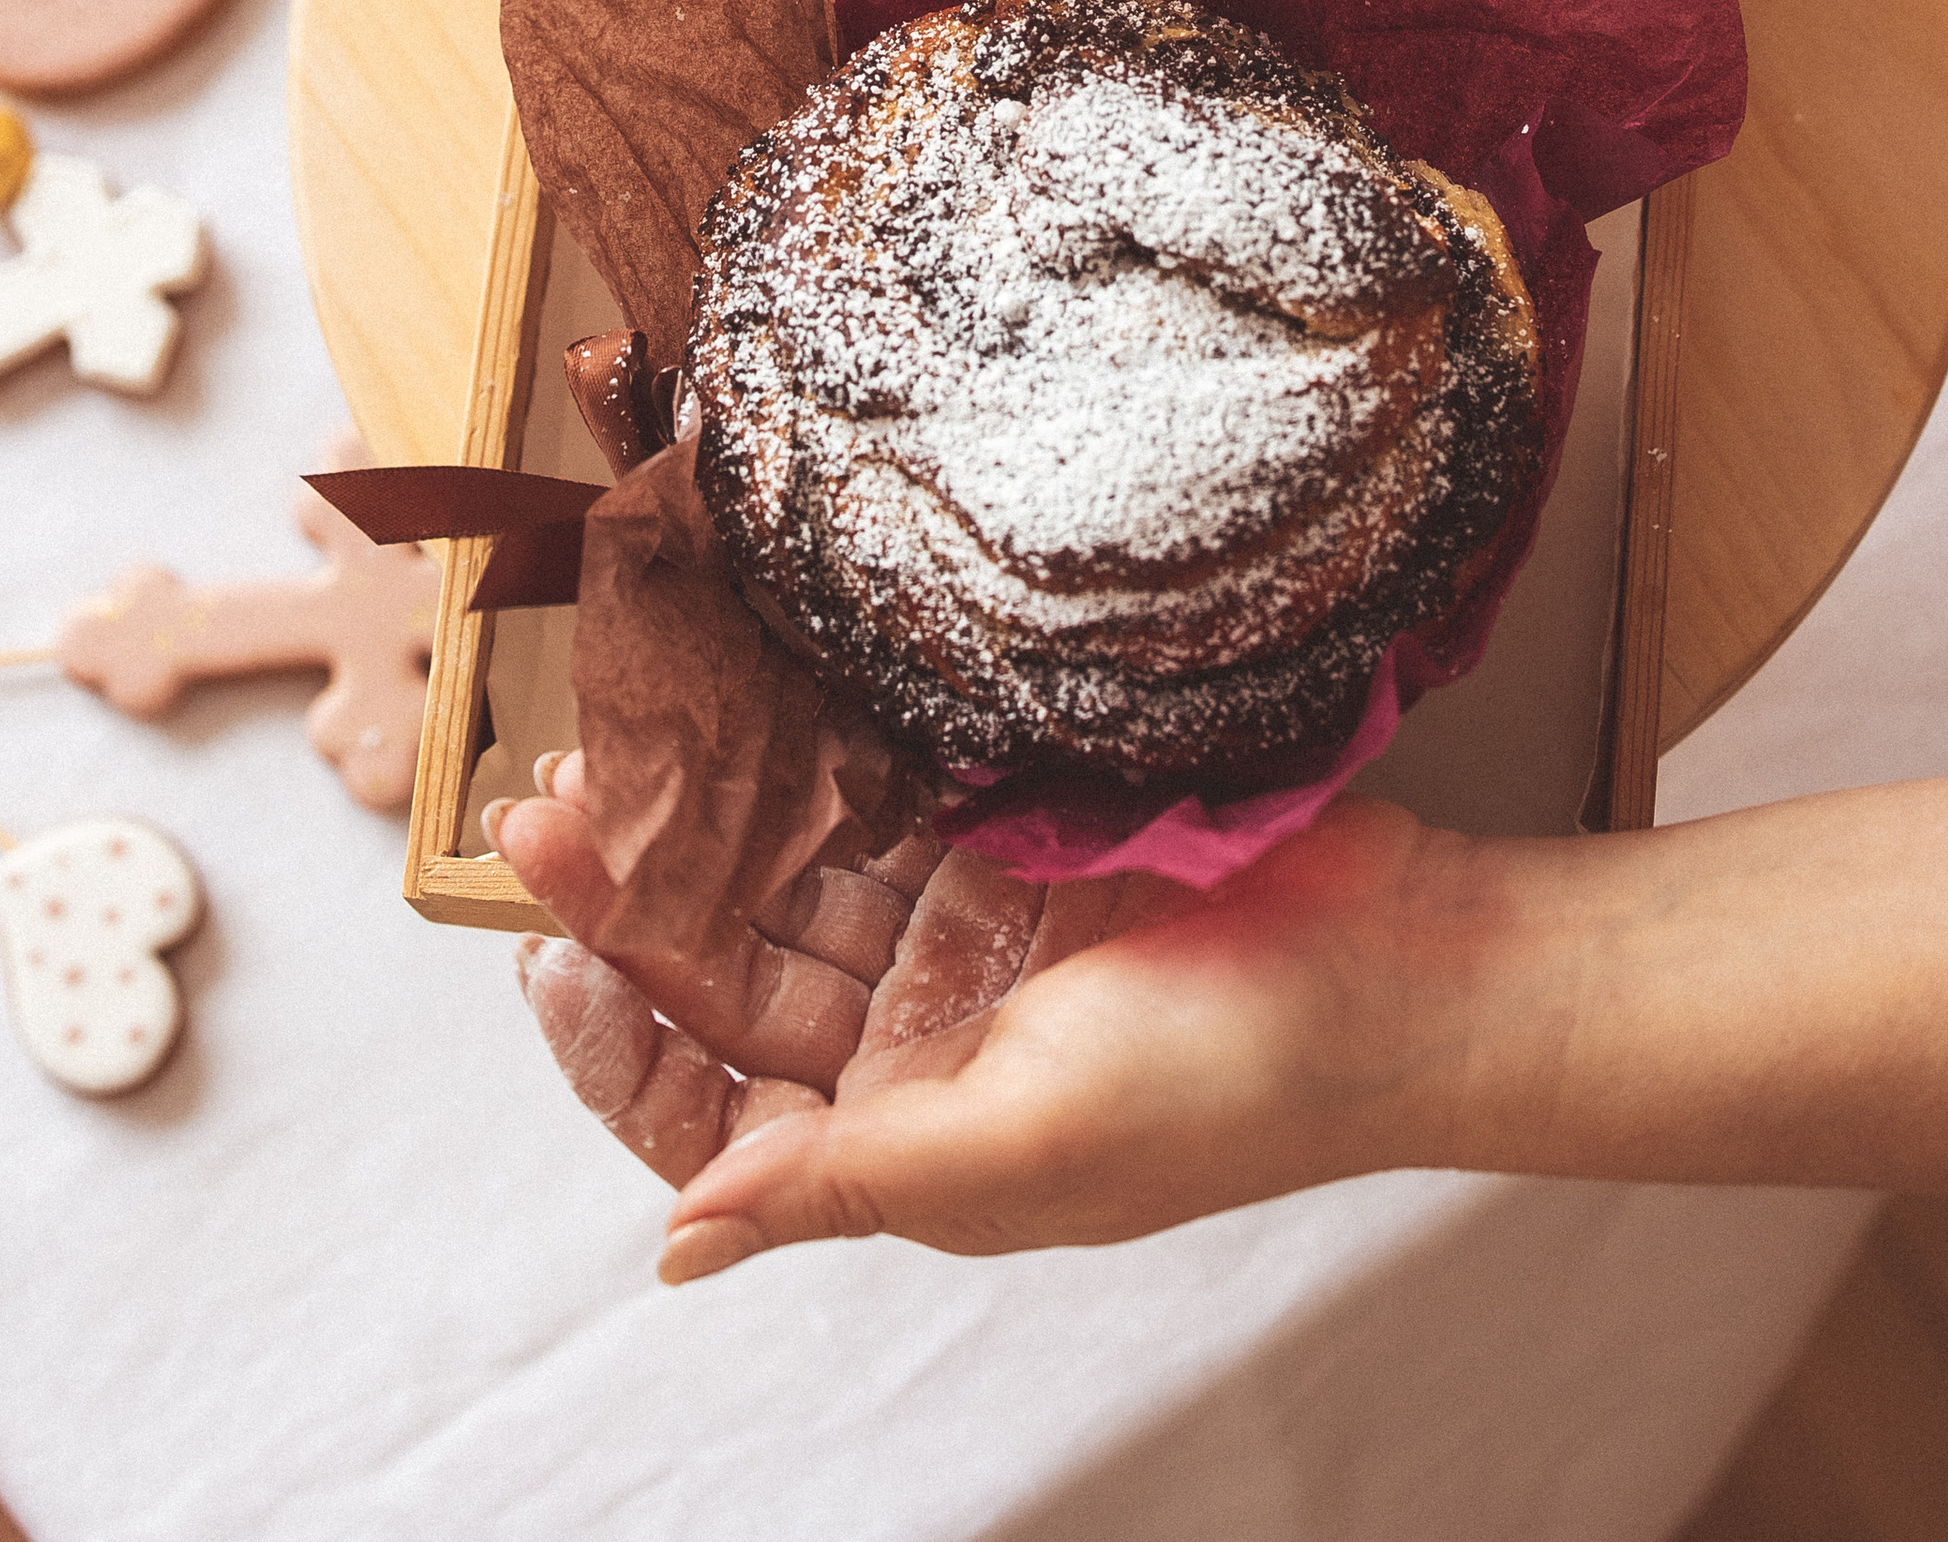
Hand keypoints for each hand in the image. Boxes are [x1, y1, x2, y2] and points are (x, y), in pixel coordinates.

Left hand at [500, 760, 1457, 1280]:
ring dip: (703, 820)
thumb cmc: (1236, 1083)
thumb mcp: (1027, 1148)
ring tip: (612, 746)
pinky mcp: (1011, 834)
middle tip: (546, 812)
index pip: (715, 1111)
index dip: (621, 1047)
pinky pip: (876, 787)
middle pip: (736, 972)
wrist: (1404, 966)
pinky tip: (732, 702)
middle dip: (635, 902)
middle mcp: (919, 1041)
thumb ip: (848, 1183)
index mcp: (910, 1141)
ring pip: (791, 872)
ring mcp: (965, 930)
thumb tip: (680, 1245)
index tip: (543, 965)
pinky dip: (802, 751)